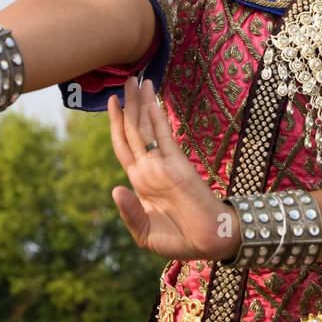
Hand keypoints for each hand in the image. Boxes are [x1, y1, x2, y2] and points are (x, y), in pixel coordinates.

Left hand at [108, 76, 235, 261]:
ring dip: (141, 103)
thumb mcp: (145, 232)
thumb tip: (116, 188)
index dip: (116, 123)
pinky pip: (163, 135)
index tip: (113, 100)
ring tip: (136, 80)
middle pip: (133, 130)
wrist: (208, 241)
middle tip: (126, 80)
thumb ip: (130, 212)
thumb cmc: (177, 239)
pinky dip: (156, 116)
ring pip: (146, 127)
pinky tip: (151, 99)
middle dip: (129, 104)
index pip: (123, 145)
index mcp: (140, 180)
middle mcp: (149, 167)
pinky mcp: (178, 163)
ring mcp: (162, 163)